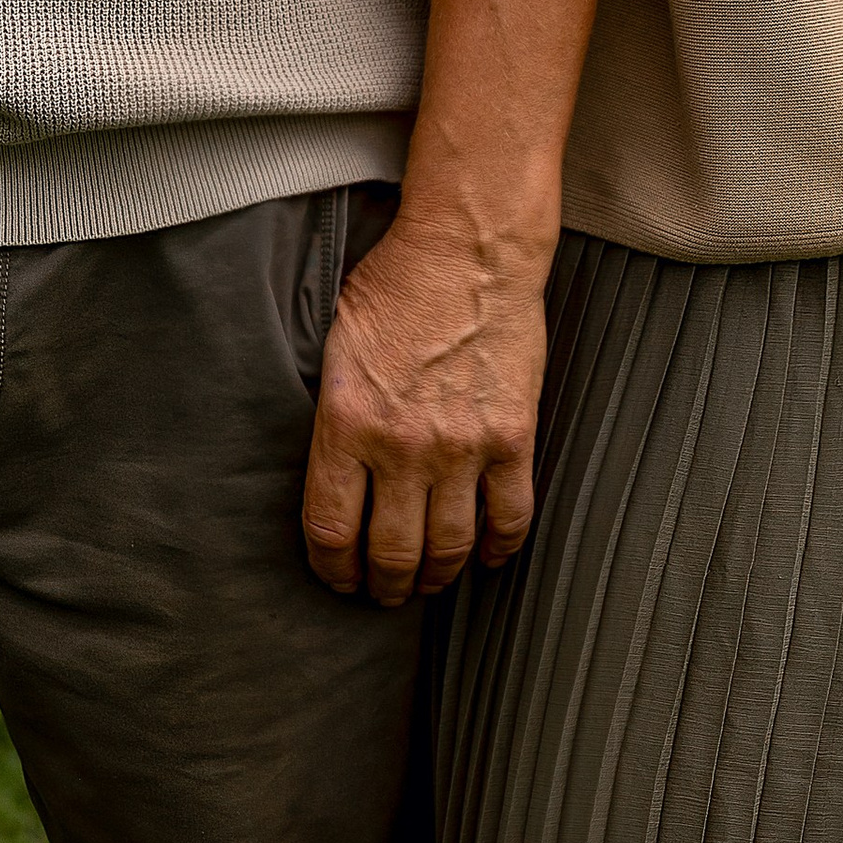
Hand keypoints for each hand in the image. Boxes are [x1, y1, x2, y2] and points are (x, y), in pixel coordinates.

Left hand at [301, 209, 549, 605]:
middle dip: (382, 586)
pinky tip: (489, 556)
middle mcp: (402, 445)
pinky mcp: (512, 439)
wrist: (467, 249)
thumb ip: (335, 414)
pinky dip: (500, 550)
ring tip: (427, 582)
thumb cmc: (396, 284)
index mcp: (347, 421)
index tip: (337, 577)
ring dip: (435, 577)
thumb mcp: (337, 344)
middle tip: (382, 592)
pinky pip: (510, 519)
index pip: (331, 528)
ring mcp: (461, 447)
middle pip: (390, 553)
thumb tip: (335, 472)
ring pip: (449, 549)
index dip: (332, 568)